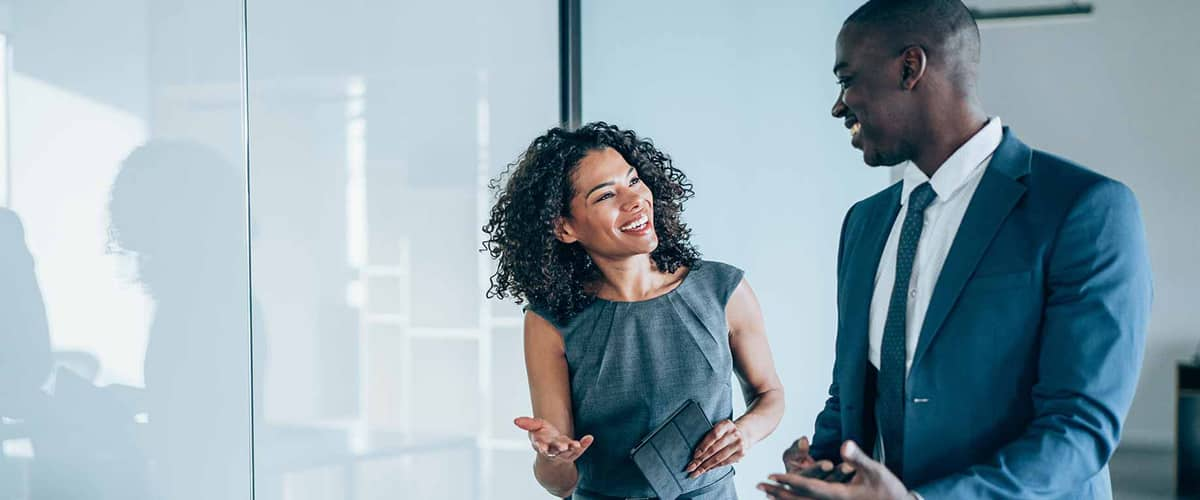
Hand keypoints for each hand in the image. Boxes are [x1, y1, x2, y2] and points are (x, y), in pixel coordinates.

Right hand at [514, 417, 593, 463]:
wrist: (552, 449)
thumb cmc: (543, 436)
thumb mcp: (535, 428)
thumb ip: (527, 424)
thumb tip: (515, 420)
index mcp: (542, 445)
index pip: (541, 447)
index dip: (541, 448)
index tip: (542, 448)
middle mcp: (553, 450)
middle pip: (556, 451)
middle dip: (559, 449)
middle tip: (563, 447)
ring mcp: (564, 452)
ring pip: (569, 453)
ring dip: (573, 448)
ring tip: (577, 445)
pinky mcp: (574, 451)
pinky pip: (581, 449)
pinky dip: (585, 444)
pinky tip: (589, 438)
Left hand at [685, 419, 747, 477]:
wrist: (743, 435)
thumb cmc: (724, 432)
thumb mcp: (718, 428)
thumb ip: (708, 436)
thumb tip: (694, 453)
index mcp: (726, 424)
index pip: (713, 436)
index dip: (703, 446)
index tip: (694, 456)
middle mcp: (734, 434)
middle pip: (714, 449)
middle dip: (701, 460)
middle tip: (690, 467)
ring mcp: (739, 445)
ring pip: (719, 458)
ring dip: (705, 466)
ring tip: (696, 472)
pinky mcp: (741, 454)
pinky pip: (724, 463)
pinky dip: (714, 467)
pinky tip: (706, 470)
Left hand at [757, 440, 909, 499]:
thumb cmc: (888, 489)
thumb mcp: (874, 470)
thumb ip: (857, 457)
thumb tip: (843, 445)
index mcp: (837, 496)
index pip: (807, 488)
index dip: (787, 481)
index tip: (770, 477)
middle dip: (777, 493)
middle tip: (758, 486)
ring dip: (783, 499)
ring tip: (766, 495)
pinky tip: (789, 499)